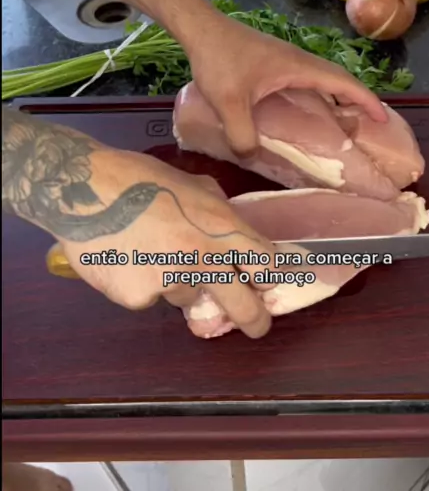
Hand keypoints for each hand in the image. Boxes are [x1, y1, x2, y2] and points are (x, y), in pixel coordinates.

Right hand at [59, 151, 274, 339]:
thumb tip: (232, 228)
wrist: (84, 191)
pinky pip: (151, 297)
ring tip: (150, 251)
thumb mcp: (192, 184)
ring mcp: (170, 282)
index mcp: (222, 226)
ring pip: (187, 296)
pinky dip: (143, 283)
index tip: (266, 283)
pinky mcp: (138, 298)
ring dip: (178, 283)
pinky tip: (126, 258)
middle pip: (245, 306)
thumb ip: (217, 209)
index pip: (266, 265)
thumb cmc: (139, 178)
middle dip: (254, 320)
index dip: (269, 276)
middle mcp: (203, 259)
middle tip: (256, 325)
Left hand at [189, 13, 387, 154]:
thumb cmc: (219, 60)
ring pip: (321, 79)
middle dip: (357, 100)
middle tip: (367, 126)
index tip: (383, 119)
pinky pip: (305, 80)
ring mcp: (286, 59)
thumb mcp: (229, 103)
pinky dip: (316, 95)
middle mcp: (299, 61)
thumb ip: (242, 134)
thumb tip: (251, 157)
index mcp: (299, 67)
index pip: (343, 82)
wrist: (200, 29)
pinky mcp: (273, 62)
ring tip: (341, 123)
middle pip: (338, 79)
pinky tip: (303, 112)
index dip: (366, 100)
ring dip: (336, 97)